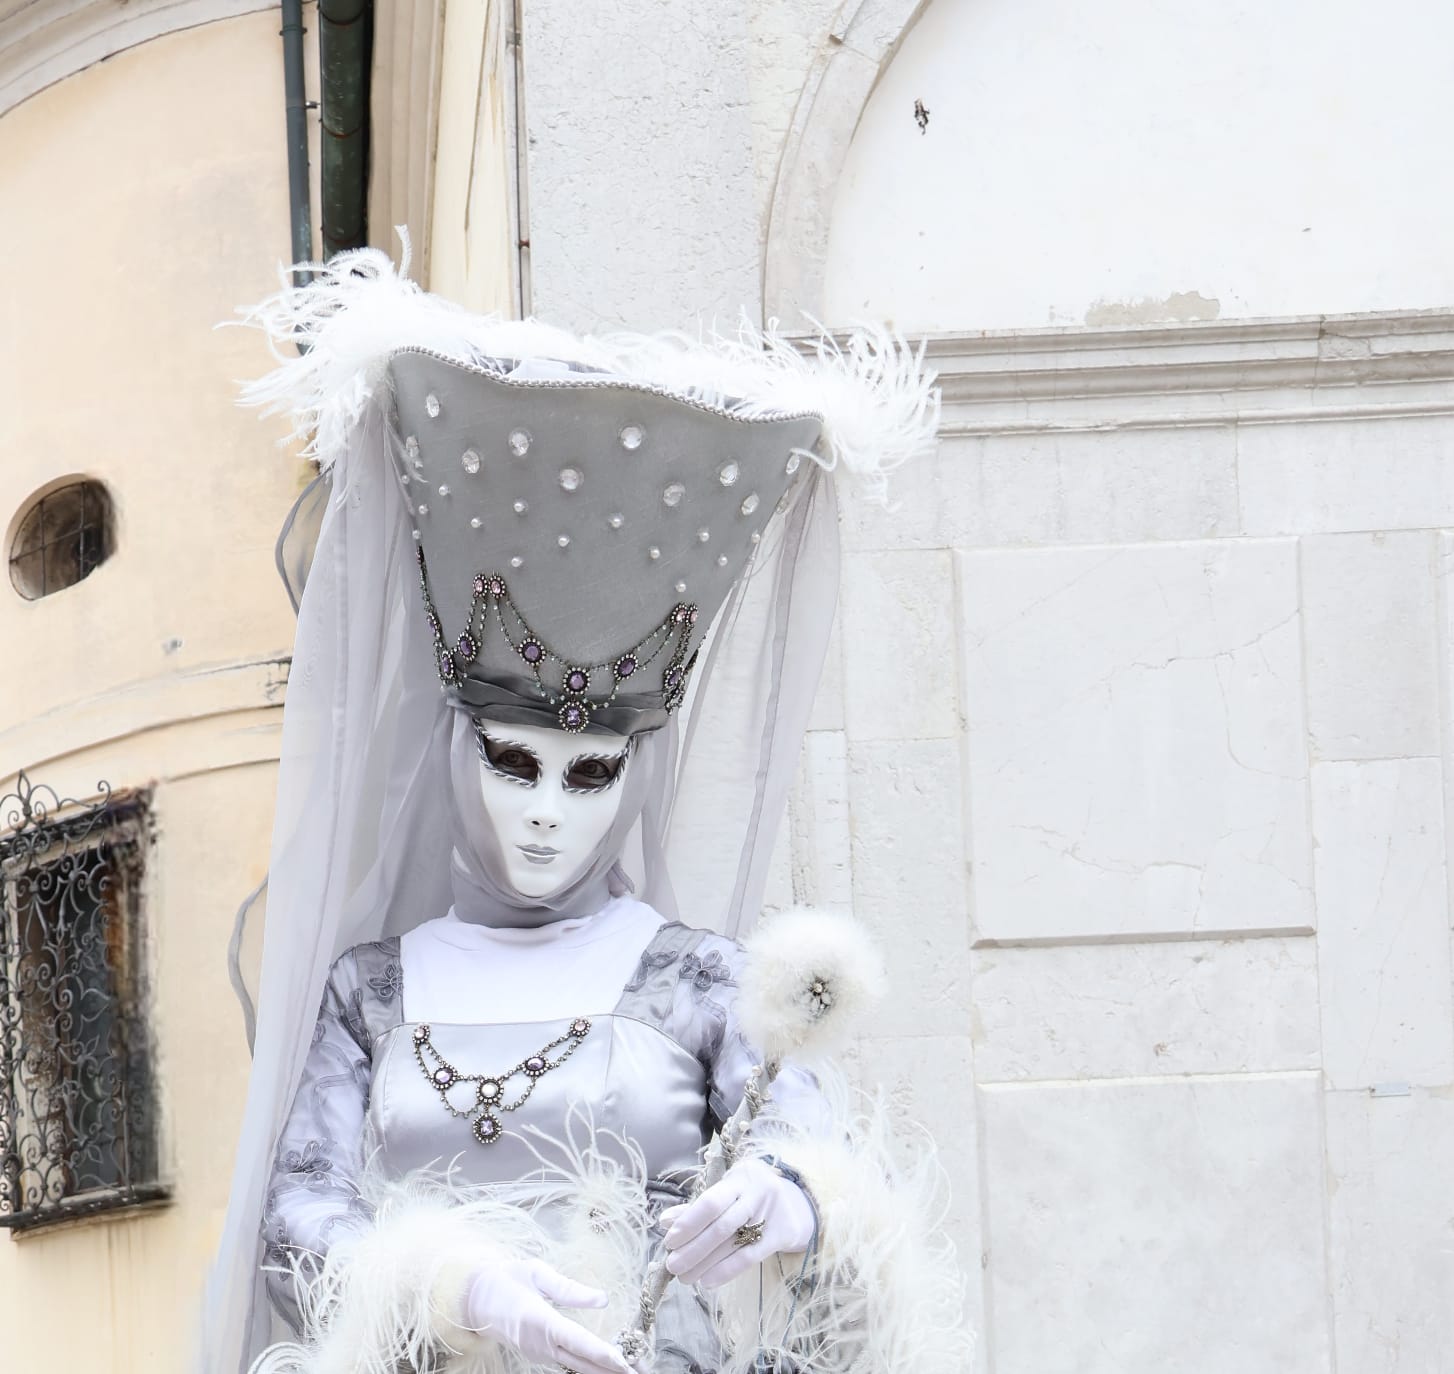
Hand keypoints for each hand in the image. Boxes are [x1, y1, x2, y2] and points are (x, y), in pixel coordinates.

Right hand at [463, 1251, 631, 1373]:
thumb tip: (603, 1298)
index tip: (623, 1362)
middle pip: (581, 1362)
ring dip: (603, 1370)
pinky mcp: (539, 1355)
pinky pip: (568, 1363)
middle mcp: (539, 1344)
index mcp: (539, 1320)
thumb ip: (569, 1288)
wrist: (476, 1297)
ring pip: (576, 1366)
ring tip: (632, 1370)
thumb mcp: (537, 1272)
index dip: (601, 1353)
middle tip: (640, 1371)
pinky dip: (589, 1367)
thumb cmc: (508, 1278)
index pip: (576, 1340)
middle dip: (611, 1369)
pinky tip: (607, 1367)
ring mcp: (538, 1353)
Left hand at [660, 1157, 814, 1288]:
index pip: (711, 1200)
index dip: (688, 1222)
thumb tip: (664, 1222)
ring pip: (733, 1242)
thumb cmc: (752, 1196)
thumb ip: (698, 1207)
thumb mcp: (729, 1192)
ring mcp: (771, 1213)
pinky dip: (726, 1271)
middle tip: (673, 1266)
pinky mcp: (782, 1235)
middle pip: (720, 1225)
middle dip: (693, 1248)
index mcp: (739, 1177)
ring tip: (685, 1277)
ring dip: (704, 1263)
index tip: (670, 1241)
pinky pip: (750, 1257)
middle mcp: (757, 1192)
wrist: (800, 1203)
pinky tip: (708, 1281)